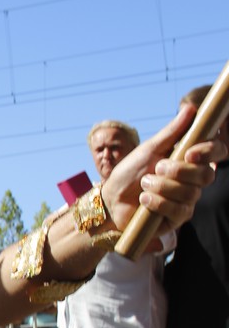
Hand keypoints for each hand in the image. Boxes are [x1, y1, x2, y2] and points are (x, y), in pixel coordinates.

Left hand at [102, 104, 226, 232]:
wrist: (111, 198)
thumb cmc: (130, 172)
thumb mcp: (149, 149)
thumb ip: (172, 132)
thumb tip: (190, 108)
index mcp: (190, 160)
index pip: (216, 152)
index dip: (209, 152)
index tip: (189, 153)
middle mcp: (194, 180)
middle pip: (206, 175)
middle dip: (179, 171)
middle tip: (156, 168)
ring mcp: (187, 200)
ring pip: (191, 193)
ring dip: (162, 187)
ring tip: (144, 184)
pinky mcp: (177, 219)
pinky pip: (179, 210)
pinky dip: (159, 202)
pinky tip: (144, 200)